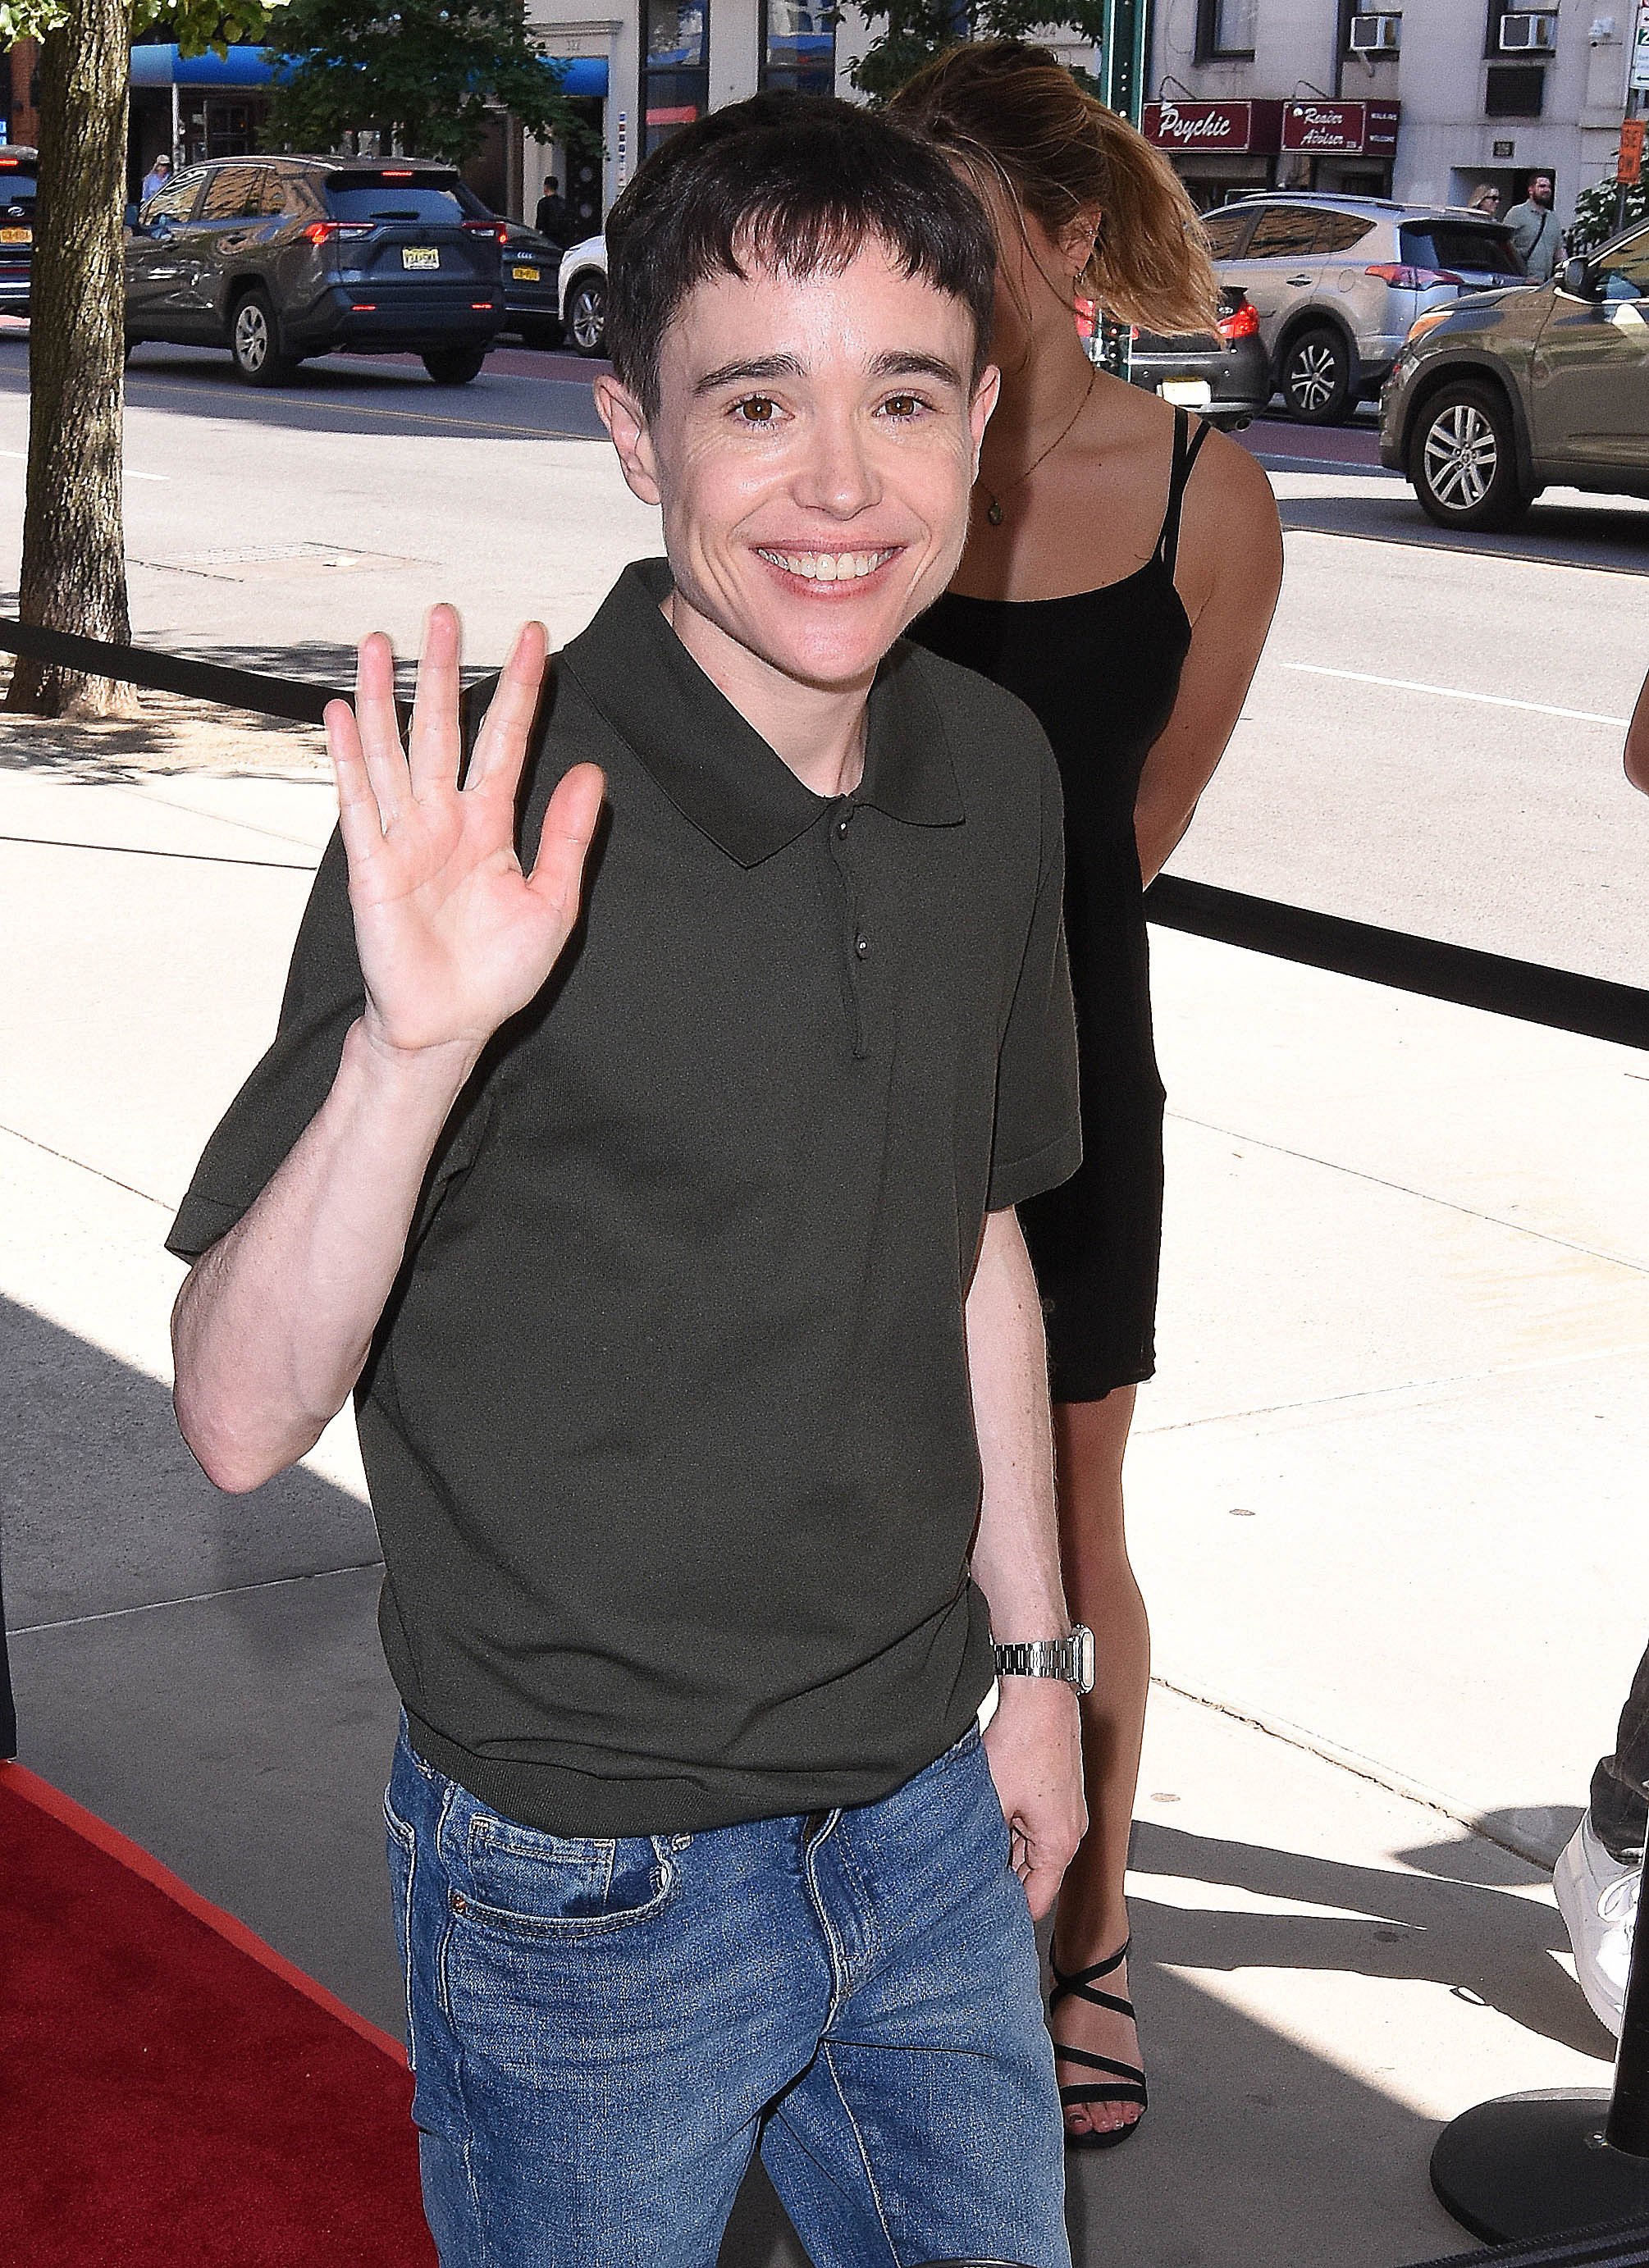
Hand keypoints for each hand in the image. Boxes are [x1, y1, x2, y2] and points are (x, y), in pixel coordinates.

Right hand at [324, 607, 604, 1067]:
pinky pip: (358, 802)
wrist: (449, 1026)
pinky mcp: (371, 865)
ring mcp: (404, 838)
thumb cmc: (499, 972)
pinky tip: (341, 711)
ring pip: (394, 751)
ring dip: (384, 696)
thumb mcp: (553, 903)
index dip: (520, 688)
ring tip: (379, 640)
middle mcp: (444, 819)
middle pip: (444, 728)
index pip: (507, 740)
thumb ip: (566, 836)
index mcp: (490, 824)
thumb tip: (590, 771)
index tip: (532, 635)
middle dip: (444, 670)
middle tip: (443, 612)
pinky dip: (348, 756)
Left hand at [982, 1678, 1086, 1920]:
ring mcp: (1067, 1814)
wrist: (1040, 1697)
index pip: (1036, 1902)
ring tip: (972, 1851)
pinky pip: (1035, 1827)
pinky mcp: (1059, 1796)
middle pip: (1034, 1876)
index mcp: (1058, 1845)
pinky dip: (1012, 1829)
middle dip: (1003, 1880)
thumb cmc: (1021, 1745)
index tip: (979, 1917)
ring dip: (1005, 1851)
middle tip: (965, 1887)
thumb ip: (986, 1844)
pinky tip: (986, 1822)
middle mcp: (1070, 1834)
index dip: (1007, 1913)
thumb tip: (968, 1873)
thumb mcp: (992, 1801)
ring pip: (1032, 1850)